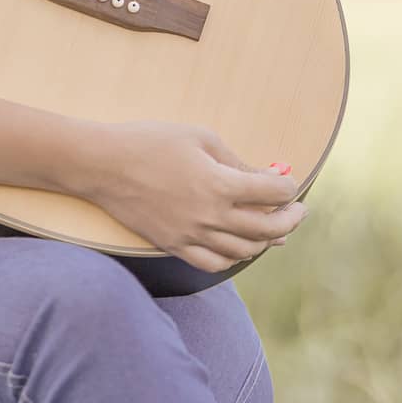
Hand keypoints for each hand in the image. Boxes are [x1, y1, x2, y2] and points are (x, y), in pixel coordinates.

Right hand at [83, 120, 307, 273]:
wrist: (104, 165)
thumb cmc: (151, 141)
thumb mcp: (200, 138)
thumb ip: (237, 161)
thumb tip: (268, 176)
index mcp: (219, 184)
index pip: (273, 194)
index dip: (290, 188)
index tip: (290, 182)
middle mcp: (210, 217)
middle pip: (267, 229)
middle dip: (290, 219)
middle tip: (298, 211)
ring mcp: (192, 236)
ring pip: (244, 251)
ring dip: (266, 241)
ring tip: (273, 228)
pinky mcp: (174, 246)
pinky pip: (214, 264)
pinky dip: (234, 258)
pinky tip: (240, 246)